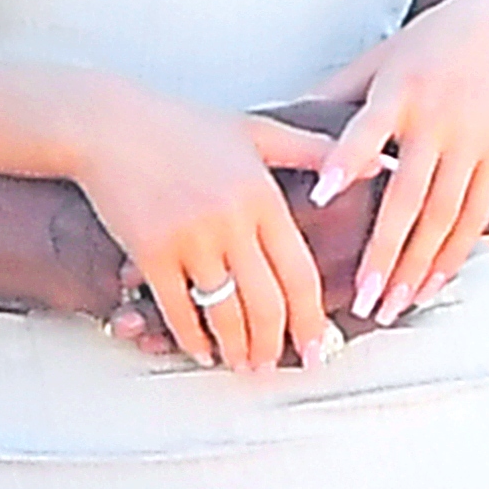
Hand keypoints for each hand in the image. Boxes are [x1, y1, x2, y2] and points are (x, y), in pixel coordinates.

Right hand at [71, 82, 329, 372]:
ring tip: (244, 362)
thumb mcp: (255, 131)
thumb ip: (314, 151)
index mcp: (261, 195)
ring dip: (237, 349)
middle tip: (278, 365)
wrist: (109, 124)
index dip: (312, 321)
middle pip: (267, 304)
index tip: (319, 348)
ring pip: (225, 314)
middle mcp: (230, 220)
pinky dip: (192, 338)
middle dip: (276, 345)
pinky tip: (201, 348)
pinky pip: (178, 310)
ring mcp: (189, 238)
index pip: (299, 274)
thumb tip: (378, 159)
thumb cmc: (181, 126)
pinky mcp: (151, 252)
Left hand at [311, 0, 488, 322]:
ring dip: (417, 266)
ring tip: (391, 305)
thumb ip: (339, 91)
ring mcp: (473, 140)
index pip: (368, 130)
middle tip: (361, 299)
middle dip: (384, 252)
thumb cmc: (433, 40)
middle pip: (409, 196)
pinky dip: (454, 254)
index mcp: (399, 90)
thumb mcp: (383, 55)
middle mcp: (437, 119)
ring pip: (444, 216)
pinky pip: (476, 215)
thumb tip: (283, 116)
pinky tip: (431, 285)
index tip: (322, 197)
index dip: (345, 161)